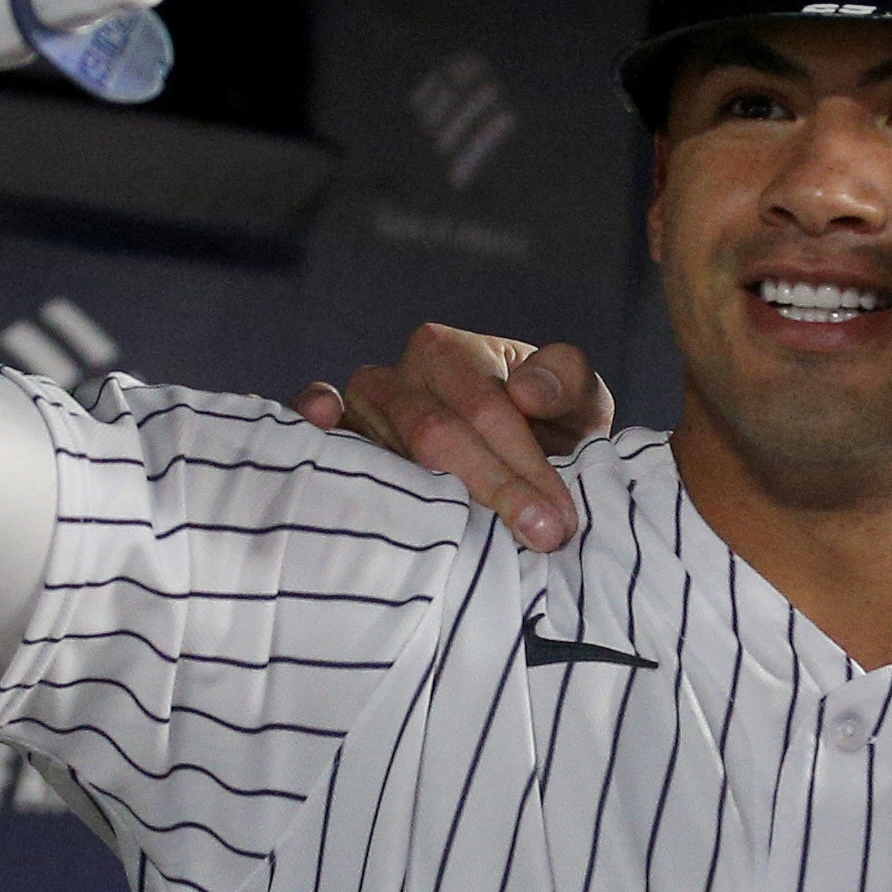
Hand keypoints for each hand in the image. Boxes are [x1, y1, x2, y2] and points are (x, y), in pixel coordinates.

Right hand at [297, 326, 611, 549]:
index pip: (485, 409)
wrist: (520, 452)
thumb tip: (525, 393)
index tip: (559, 521)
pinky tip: (322, 429)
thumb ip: (565, 382)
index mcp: (446, 352)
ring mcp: (358, 416)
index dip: (525, 466)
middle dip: (495, 488)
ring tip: (460, 539)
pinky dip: (315, 432)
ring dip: (425, 502)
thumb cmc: (546, 423)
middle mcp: (394, 378)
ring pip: (386, 457)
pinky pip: (317, 442)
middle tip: (542, 538)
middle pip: (435, 435)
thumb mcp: (575, 397)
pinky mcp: (337, 451)